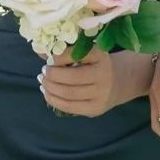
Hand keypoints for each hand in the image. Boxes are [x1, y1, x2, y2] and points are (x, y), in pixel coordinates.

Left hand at [39, 47, 155, 115]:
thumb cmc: (96, 64)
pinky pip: (70, 107)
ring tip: (43, 82)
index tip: (49, 59)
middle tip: (43, 72)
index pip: (75, 55)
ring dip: (50, 88)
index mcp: (100, 56)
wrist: (120, 81)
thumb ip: (64, 51)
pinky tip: (48, 93)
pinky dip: (54, 100)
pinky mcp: (96, 109)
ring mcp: (101, 94)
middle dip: (51, 76)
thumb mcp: (86, 53)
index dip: (57, 58)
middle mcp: (103, 75)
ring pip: (68, 94)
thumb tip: (39, 50)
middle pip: (71, 78)